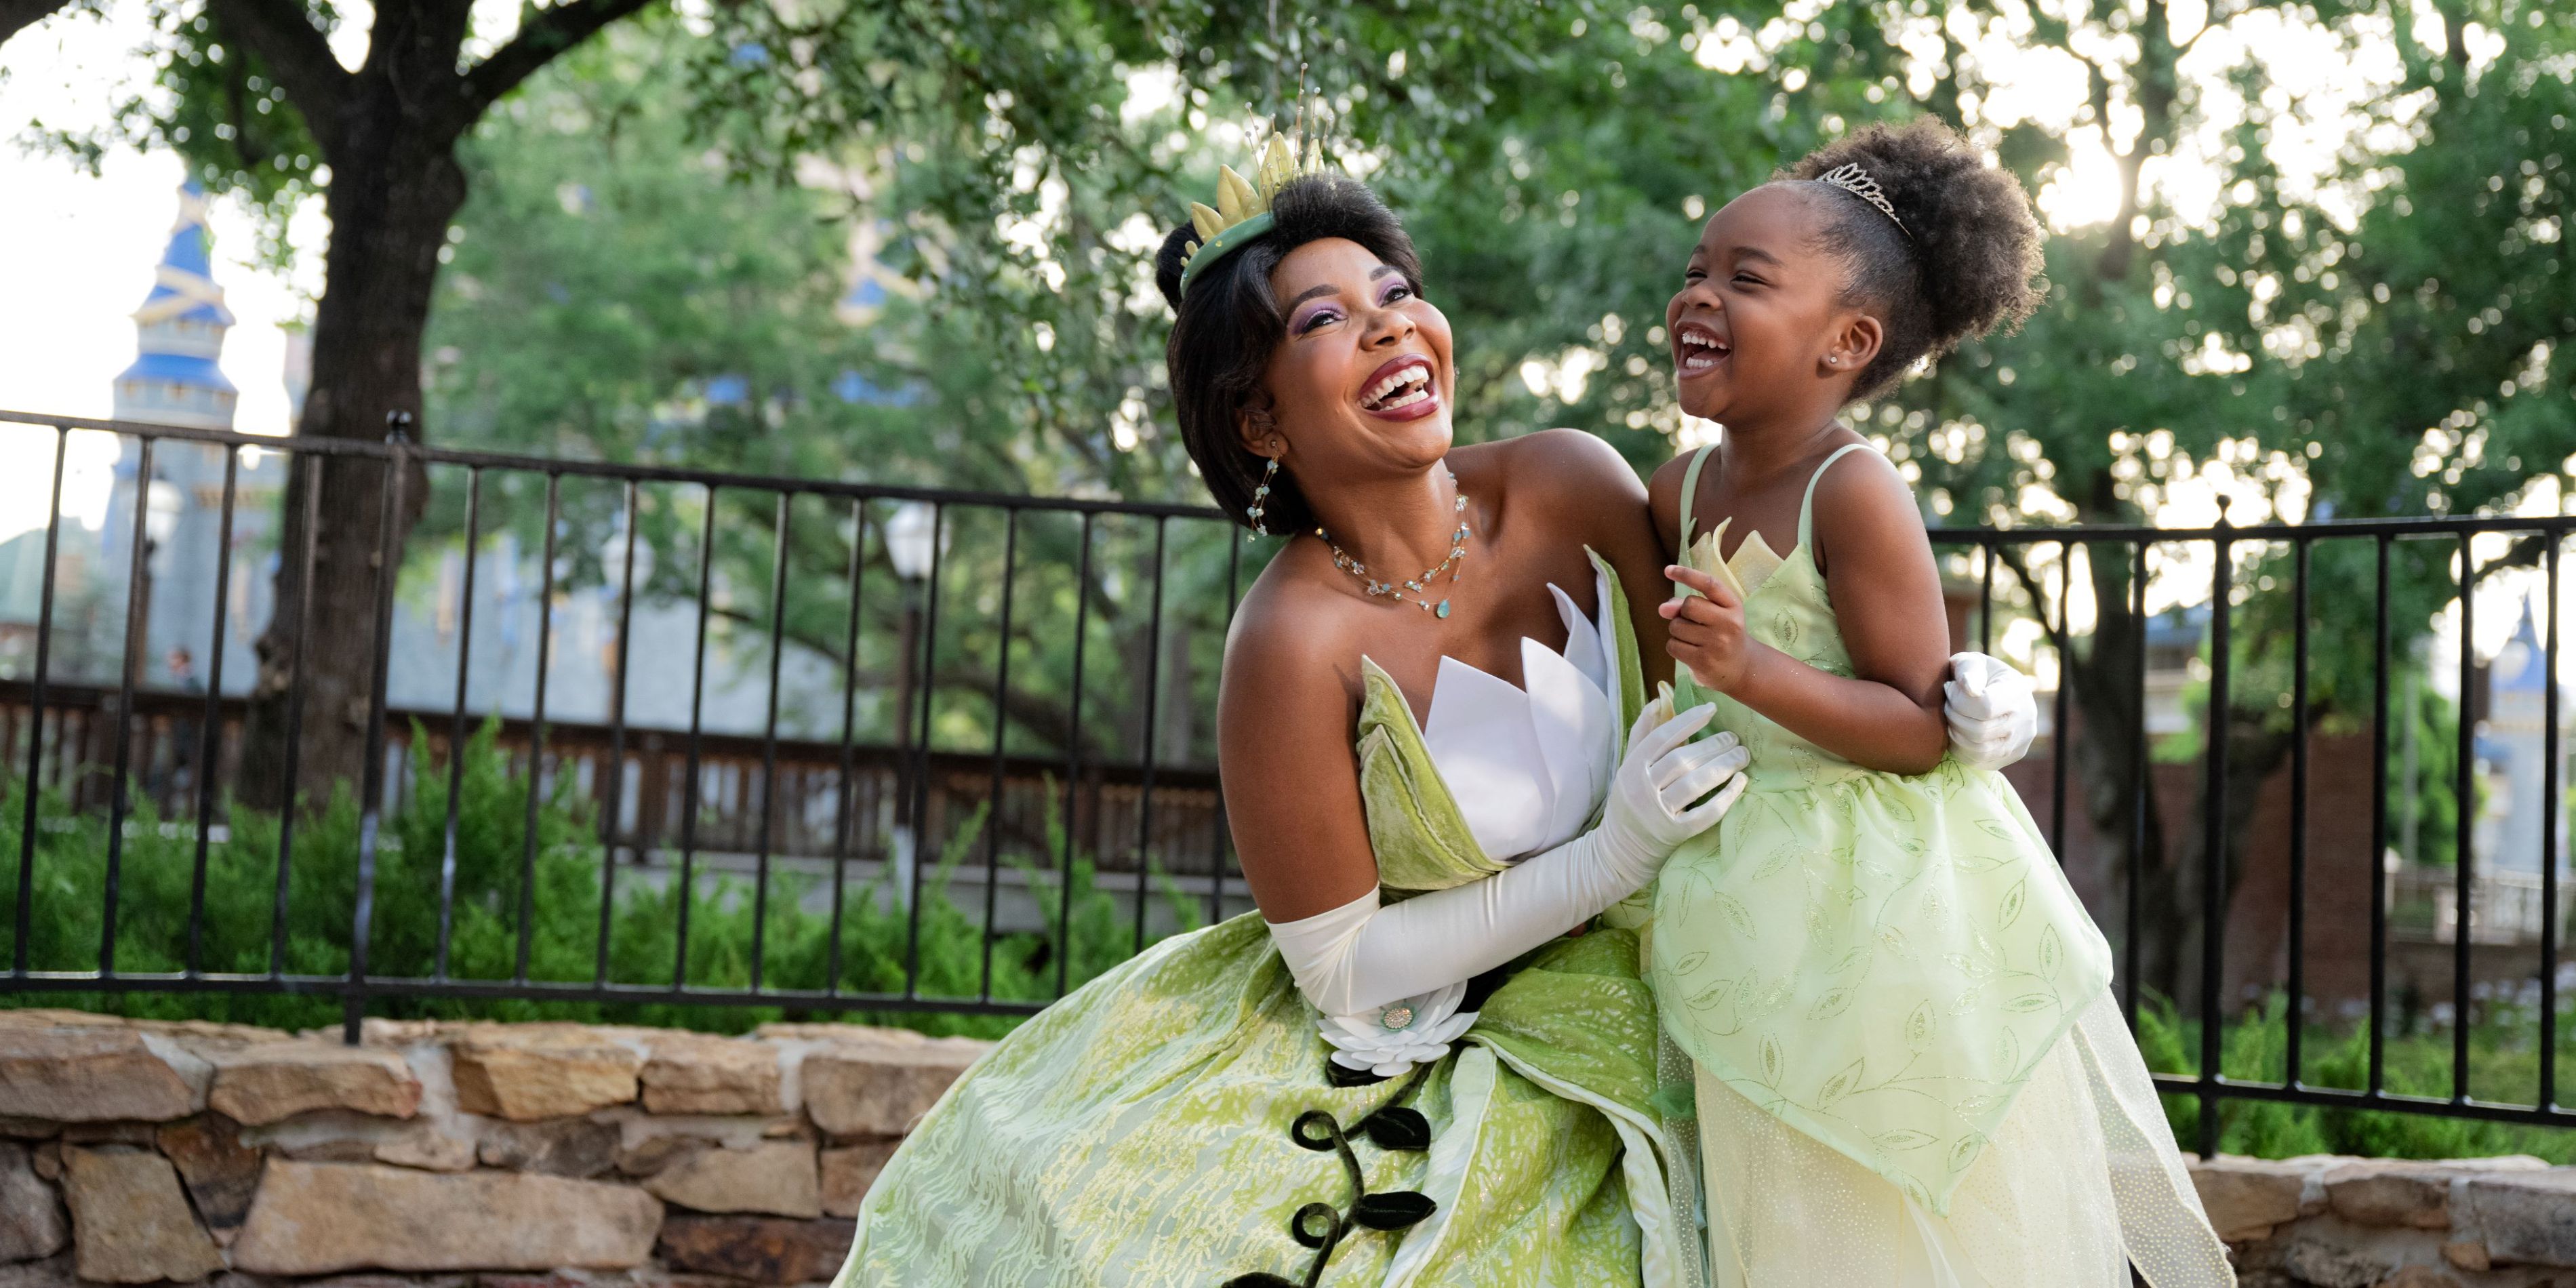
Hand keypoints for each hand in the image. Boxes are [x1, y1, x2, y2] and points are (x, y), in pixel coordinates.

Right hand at [1601, 701, 1750, 865]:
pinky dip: (1725, 797)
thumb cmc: (1629, 802)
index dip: (1688, 721)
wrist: (1619, 850)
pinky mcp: (1675, 834)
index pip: (1662, 738)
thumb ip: (1642, 735)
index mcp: (1632, 768)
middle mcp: (1643, 789)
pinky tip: (1741, 783)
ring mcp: (1659, 813)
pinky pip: (1705, 814)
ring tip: (1742, 756)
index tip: (1713, 710)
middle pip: (1682, 760)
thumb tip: (1658, 701)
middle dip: (1713, 746)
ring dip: (1723, 767)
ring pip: (1695, 784)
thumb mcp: (1628, 767)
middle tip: (1734, 738)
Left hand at [1660, 564, 1754, 692]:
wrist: (1742, 668)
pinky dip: (1675, 646)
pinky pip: (1673, 645)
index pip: (1709, 584)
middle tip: (1693, 623)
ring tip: (1694, 639)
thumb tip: (1663, 608)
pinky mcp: (1703, 661)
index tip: (1668, 571)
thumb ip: (1689, 606)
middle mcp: (1728, 623)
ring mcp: (1716, 643)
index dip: (1687, 575)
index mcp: (1733, 605)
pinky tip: (1690, 651)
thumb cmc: (1724, 635)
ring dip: (1678, 631)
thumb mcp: (1716, 615)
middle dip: (1682, 612)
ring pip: (1676, 626)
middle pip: (1688, 605)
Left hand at [1943, 651, 2036, 770]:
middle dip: (1954, 717)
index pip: (1986, 707)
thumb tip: (1970, 689)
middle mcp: (2027, 718)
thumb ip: (1968, 669)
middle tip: (1947, 704)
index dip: (1959, 701)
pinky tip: (1958, 731)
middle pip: (1980, 731)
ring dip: (1956, 734)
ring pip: (1979, 750)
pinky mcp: (2012, 755)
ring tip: (1952, 717)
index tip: (1950, 688)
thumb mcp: (1970, 661)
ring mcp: (2022, 740)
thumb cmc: (1975, 673)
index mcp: (2019, 690)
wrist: (1993, 691)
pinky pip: (1979, 761)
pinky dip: (1961, 748)